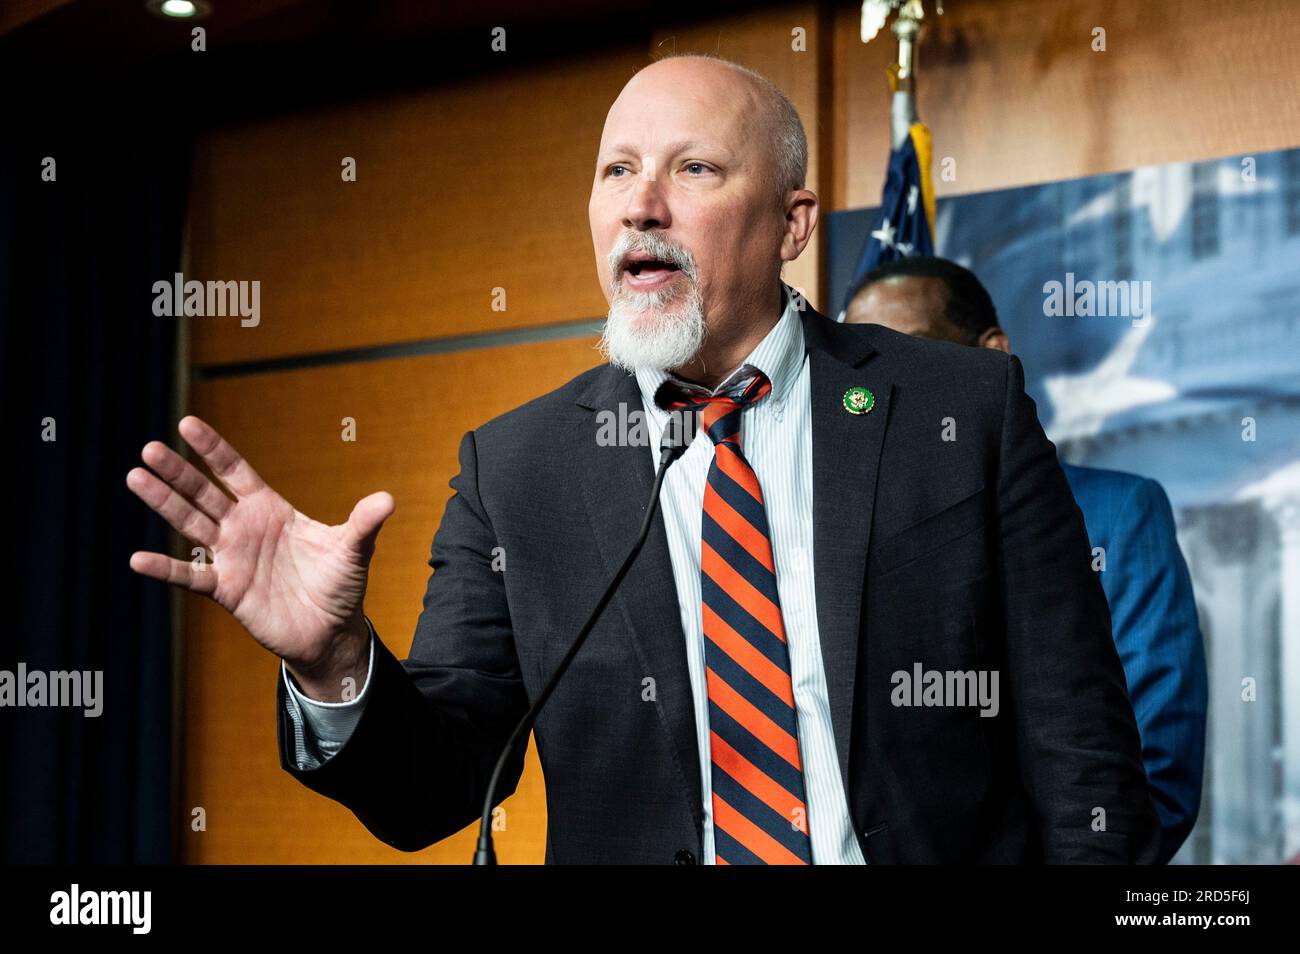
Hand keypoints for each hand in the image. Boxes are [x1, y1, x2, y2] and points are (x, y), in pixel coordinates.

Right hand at [126, 416, 392, 690]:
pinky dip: (166, 568)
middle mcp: (244, 528)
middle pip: (204, 493)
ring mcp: (231, 557)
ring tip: (136, 477)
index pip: (234, 471)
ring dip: (164, 503)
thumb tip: (388, 499)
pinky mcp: (226, 590)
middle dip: (178, 471)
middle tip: (150, 448)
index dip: (212, 449)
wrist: (331, 631)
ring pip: (191, 524)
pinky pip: (191, 576)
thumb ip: (364, 523)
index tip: (187, 424)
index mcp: (270, 509)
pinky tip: (138, 558)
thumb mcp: (354, 550)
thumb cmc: (339, 585)